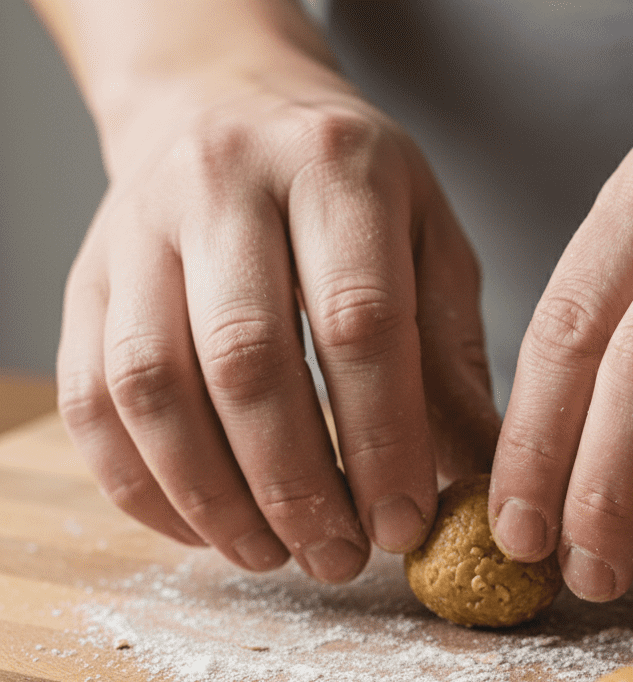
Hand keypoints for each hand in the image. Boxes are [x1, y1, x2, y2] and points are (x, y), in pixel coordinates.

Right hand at [56, 19, 498, 581]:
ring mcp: (138, 226)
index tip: (402, 527)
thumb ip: (452, 361)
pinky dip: (141, 485)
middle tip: (339, 559)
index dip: (381, 442)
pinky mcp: (85, 276)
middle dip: (296, 487)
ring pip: (152, 386)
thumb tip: (480, 485)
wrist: (227, 103)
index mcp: (336, 169)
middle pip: (247, 362)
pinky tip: (199, 527)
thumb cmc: (352, 192)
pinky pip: (91, 398)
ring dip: (213, 499)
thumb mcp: (430, 246)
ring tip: (272, 555)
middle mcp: (225, 185)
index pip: (357, 323)